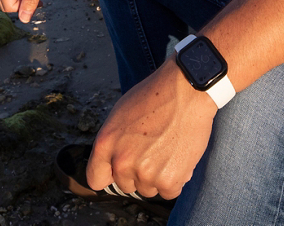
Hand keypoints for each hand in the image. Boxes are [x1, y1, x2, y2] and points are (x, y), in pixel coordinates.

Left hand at [86, 60, 216, 198]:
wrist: (187, 91)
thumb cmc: (155, 96)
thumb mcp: (120, 114)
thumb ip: (113, 143)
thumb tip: (113, 164)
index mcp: (105, 144)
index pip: (96, 179)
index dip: (110, 174)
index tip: (120, 170)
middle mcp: (121, 162)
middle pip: (126, 186)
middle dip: (138, 173)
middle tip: (154, 150)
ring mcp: (145, 173)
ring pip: (148, 189)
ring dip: (158, 176)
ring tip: (168, 150)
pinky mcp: (168, 180)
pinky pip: (169, 192)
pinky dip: (176, 179)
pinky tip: (179, 157)